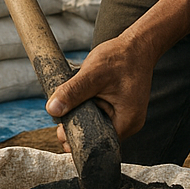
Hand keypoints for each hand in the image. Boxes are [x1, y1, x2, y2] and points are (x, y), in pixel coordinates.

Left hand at [48, 34, 155, 150]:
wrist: (137, 45)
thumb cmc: (119, 57)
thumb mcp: (93, 74)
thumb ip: (73, 92)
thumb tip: (52, 110)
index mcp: (127, 122)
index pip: (98, 143)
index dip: (77, 138)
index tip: (60, 130)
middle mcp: (129, 124)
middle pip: (97, 136)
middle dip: (78, 127)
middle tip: (61, 114)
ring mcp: (126, 117)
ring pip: (97, 125)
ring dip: (82, 116)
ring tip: (73, 101)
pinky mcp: (120, 109)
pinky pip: (101, 115)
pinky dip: (89, 108)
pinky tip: (82, 97)